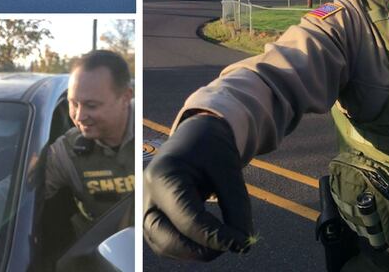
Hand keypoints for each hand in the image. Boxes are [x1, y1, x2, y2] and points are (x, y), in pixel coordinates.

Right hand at [143, 114, 252, 260]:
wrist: (195, 136)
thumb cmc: (211, 148)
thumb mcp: (229, 170)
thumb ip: (236, 206)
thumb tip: (243, 243)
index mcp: (163, 175)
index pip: (188, 219)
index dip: (216, 237)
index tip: (243, 243)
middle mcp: (146, 194)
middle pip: (165, 238)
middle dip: (200, 250)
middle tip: (232, 245)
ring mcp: (145, 206)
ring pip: (162, 245)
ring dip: (194, 251)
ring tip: (224, 240)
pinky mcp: (152, 215)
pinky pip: (165, 241)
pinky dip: (189, 246)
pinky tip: (211, 238)